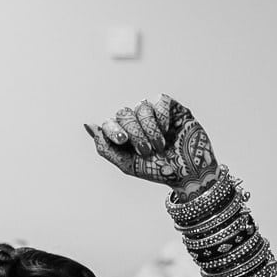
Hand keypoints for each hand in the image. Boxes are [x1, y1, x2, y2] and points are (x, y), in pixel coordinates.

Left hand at [84, 95, 218, 193]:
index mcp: (124, 134)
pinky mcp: (173, 108)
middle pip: (124, 112)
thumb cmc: (158, 171)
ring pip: (142, 107)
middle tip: (147, 150)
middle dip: (135, 133)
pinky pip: (161, 101)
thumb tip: (89, 126)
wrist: (188, 174)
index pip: (109, 122)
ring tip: (160, 146)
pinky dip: (162, 117)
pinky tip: (169, 129)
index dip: (113, 129)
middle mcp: (138, 121)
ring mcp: (155, 114)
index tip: (123, 141)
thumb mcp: (127, 164)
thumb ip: (105, 147)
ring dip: (150, 129)